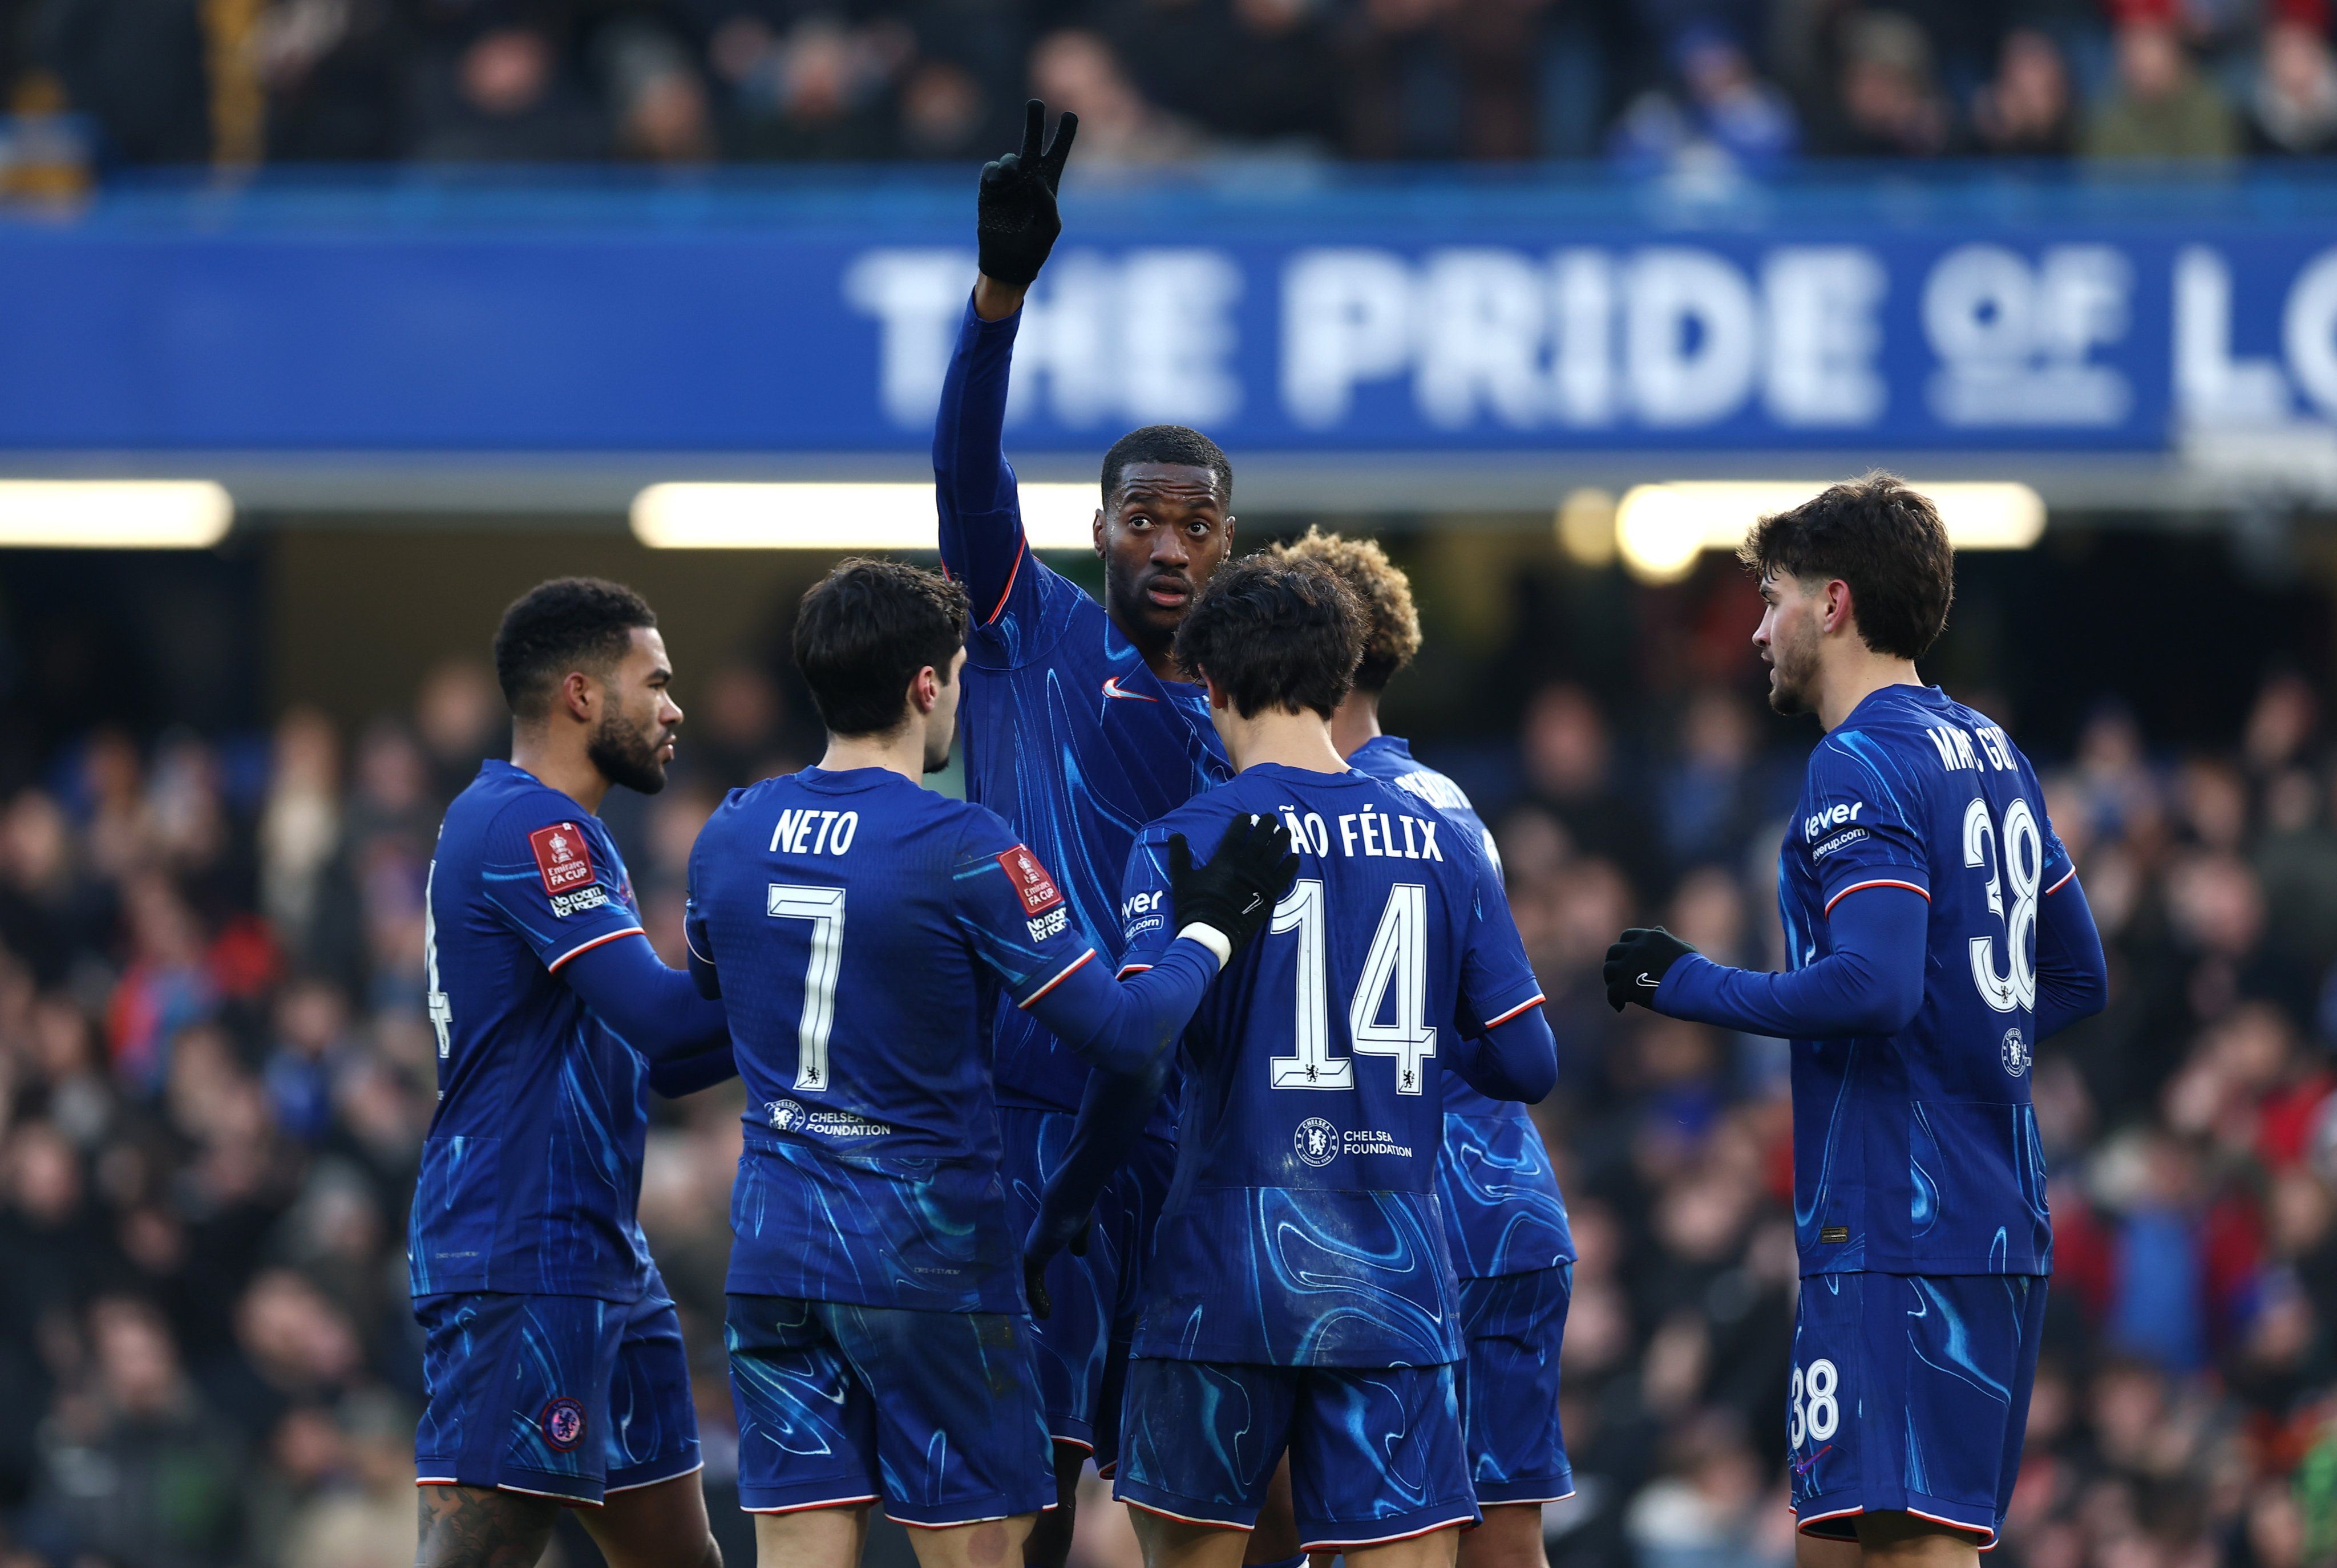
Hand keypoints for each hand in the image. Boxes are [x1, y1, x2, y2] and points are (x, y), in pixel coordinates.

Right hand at [978, 99, 1076, 289]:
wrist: (1007, 263)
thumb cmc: (1034, 248)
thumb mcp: (1050, 227)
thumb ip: (1047, 202)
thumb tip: (1035, 176)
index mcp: (1048, 184)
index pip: (1057, 153)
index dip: (1064, 135)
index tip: (1070, 115)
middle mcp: (1028, 177)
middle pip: (1032, 142)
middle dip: (1034, 121)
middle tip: (1035, 103)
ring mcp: (1008, 182)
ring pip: (1010, 159)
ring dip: (1013, 166)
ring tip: (1014, 182)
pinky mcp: (988, 189)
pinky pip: (990, 170)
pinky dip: (995, 174)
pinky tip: (999, 185)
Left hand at [1022, 1207, 1091, 1319]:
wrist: (1067, 1202)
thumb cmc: (1075, 1210)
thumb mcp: (1080, 1229)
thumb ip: (1078, 1240)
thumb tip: (1080, 1253)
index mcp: (1044, 1237)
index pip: (1038, 1259)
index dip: (1040, 1274)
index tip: (1045, 1288)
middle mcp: (1034, 1245)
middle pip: (1031, 1272)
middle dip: (1035, 1289)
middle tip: (1043, 1304)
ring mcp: (1031, 1252)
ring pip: (1030, 1281)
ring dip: (1037, 1298)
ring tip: (1045, 1313)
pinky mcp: (1032, 1259)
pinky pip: (1032, 1285)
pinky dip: (1037, 1300)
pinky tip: (1045, 1313)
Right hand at [1169, 814, 1298, 961]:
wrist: (1212, 932)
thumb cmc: (1194, 905)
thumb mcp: (1181, 879)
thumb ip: (1179, 855)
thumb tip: (1175, 836)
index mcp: (1225, 858)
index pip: (1237, 831)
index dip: (1243, 821)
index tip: (1246, 816)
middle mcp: (1246, 864)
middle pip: (1261, 837)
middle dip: (1266, 824)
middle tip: (1270, 817)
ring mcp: (1260, 878)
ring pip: (1276, 852)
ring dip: (1281, 839)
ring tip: (1285, 831)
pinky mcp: (1270, 893)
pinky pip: (1285, 874)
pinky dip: (1290, 864)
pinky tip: (1294, 856)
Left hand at [1603, 927, 1695, 1012]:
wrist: (1695, 987)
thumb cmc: (1695, 970)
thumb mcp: (1682, 947)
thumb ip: (1666, 939)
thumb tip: (1657, 929)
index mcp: (1650, 937)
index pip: (1627, 936)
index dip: (1624, 947)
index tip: (1625, 957)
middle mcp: (1636, 948)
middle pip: (1613, 951)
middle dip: (1614, 962)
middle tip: (1617, 975)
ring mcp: (1629, 966)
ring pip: (1609, 970)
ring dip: (1611, 980)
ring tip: (1618, 991)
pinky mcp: (1626, 985)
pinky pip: (1612, 991)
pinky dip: (1614, 999)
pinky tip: (1620, 1006)